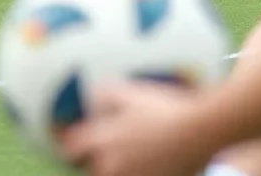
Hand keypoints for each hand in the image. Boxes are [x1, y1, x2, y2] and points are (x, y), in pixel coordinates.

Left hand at [59, 82, 208, 175]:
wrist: (199, 132)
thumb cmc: (164, 108)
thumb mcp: (128, 92)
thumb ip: (101, 95)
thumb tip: (87, 100)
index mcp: (101, 143)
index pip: (68, 147)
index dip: (61, 139)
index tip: (62, 131)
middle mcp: (111, 167)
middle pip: (87, 166)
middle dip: (87, 155)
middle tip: (95, 140)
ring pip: (107, 174)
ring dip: (108, 164)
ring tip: (121, 150)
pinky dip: (130, 169)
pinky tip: (141, 158)